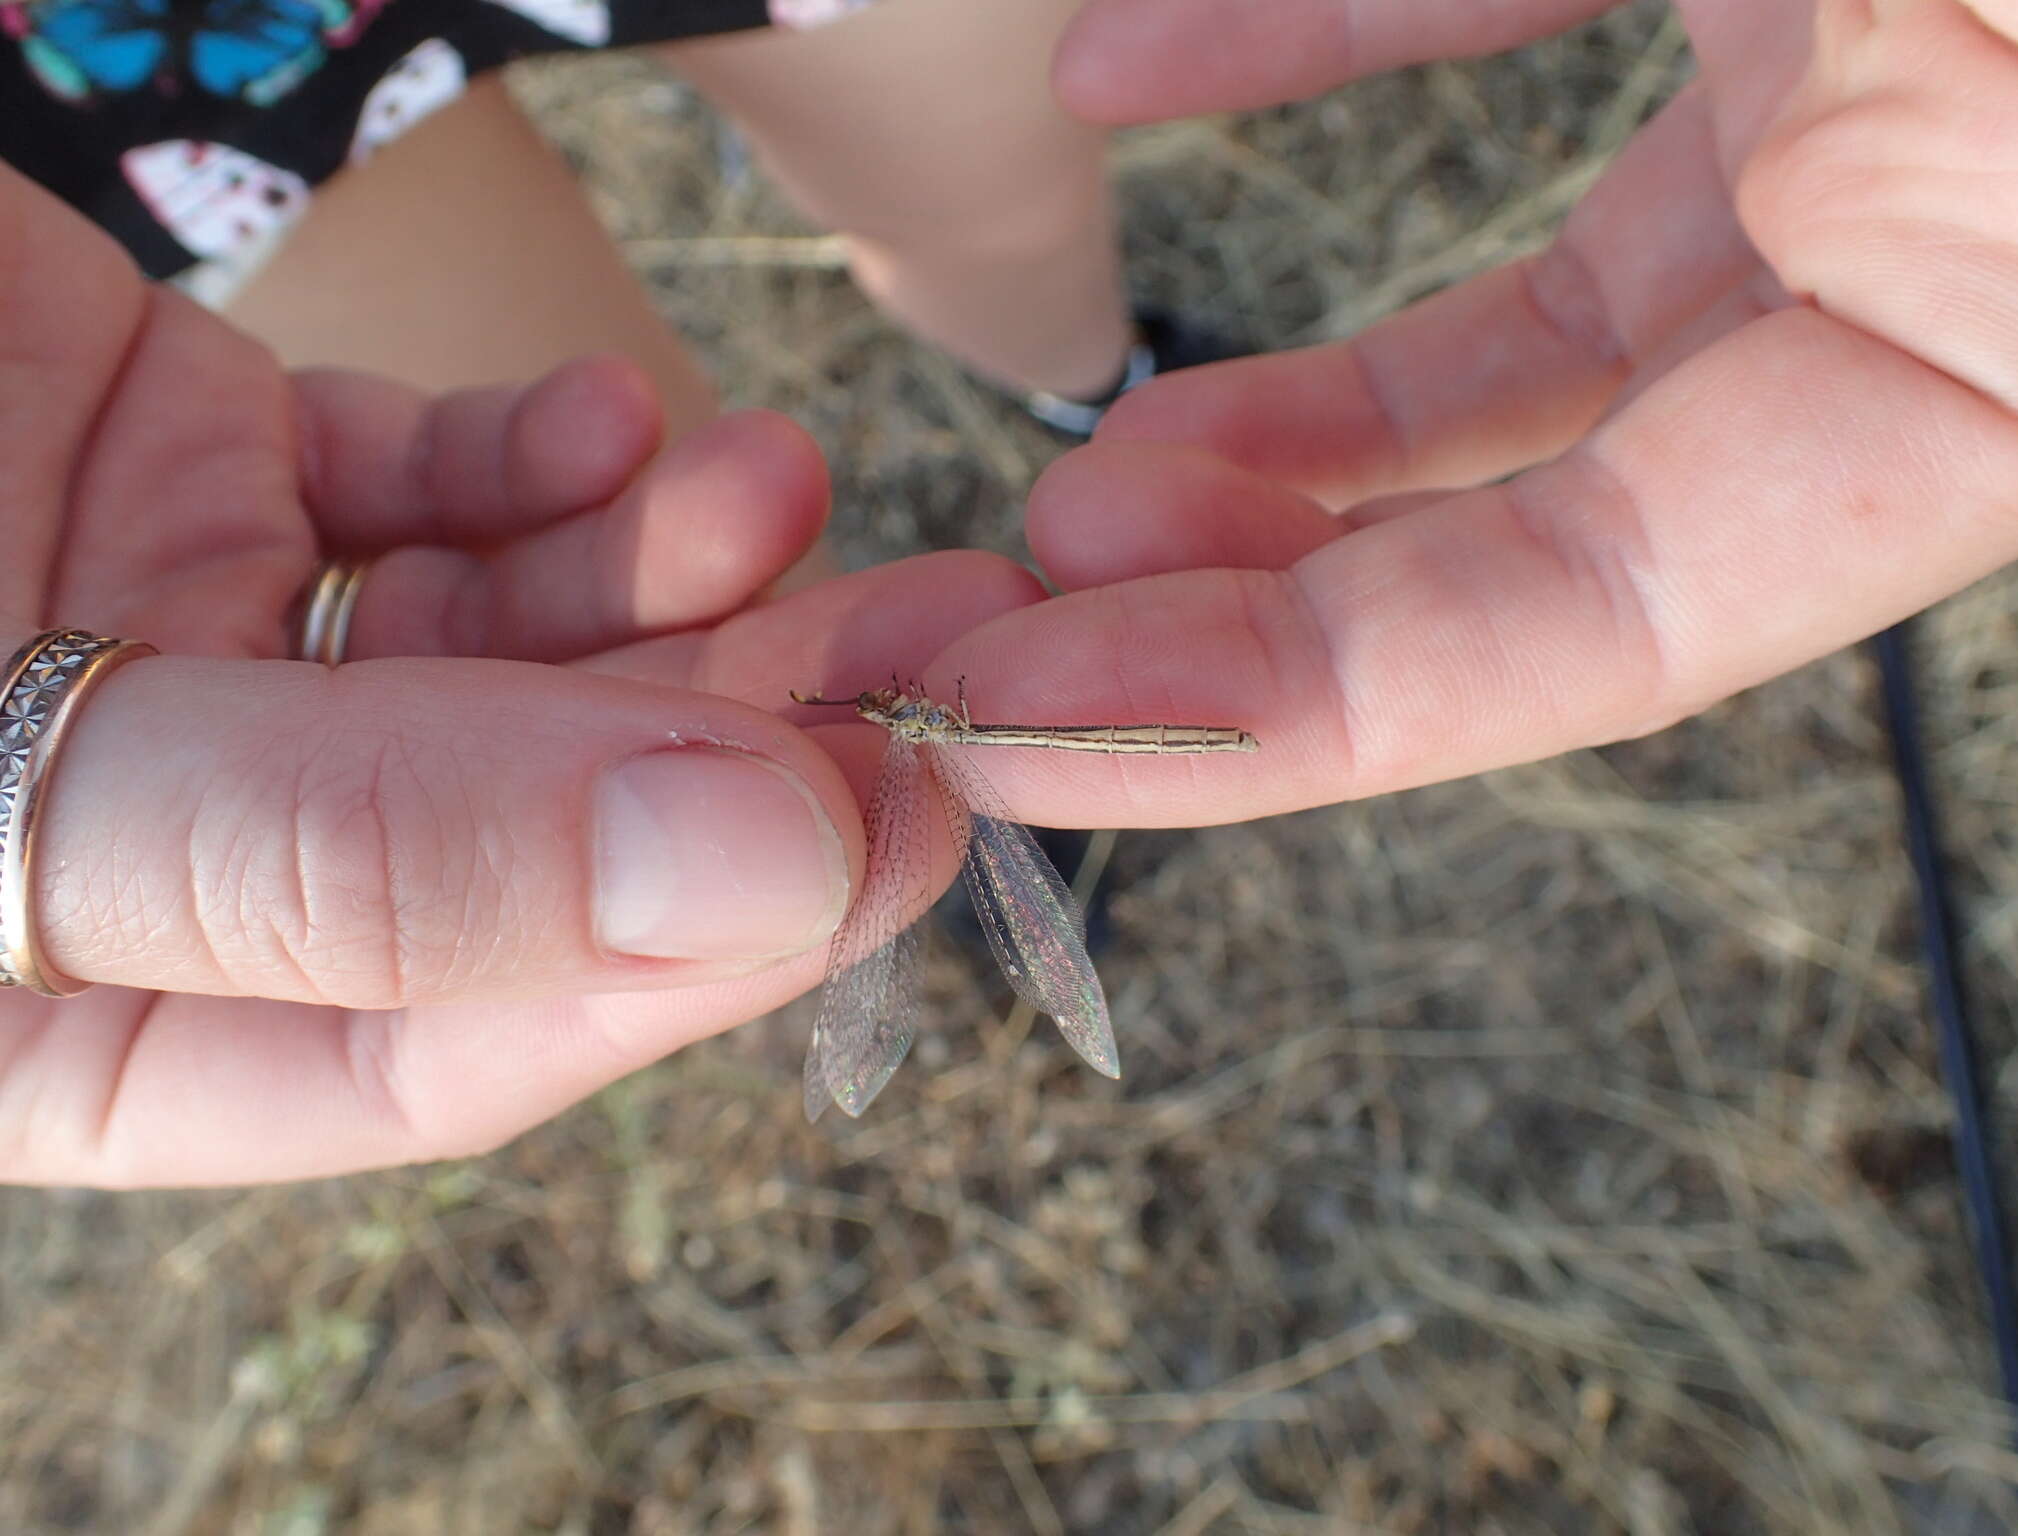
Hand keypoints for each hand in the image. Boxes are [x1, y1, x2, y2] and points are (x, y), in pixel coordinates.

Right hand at [0, 165, 1042, 1186]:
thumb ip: (356, 856)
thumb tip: (755, 884)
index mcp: (69, 1016)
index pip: (441, 1038)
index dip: (687, 947)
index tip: (899, 832)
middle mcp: (145, 849)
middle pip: (515, 837)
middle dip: (737, 747)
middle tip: (942, 645)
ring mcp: (174, 651)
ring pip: (501, 657)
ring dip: (672, 588)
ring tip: (786, 500)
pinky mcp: (186, 465)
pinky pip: (415, 496)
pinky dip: (539, 470)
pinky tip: (628, 434)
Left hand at [922, 0, 2017, 830]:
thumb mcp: (1957, 5)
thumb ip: (1832, 107)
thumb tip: (1532, 438)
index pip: (1605, 620)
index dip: (1308, 709)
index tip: (1044, 724)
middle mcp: (1941, 239)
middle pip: (1529, 512)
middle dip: (1250, 593)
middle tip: (998, 616)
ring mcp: (1863, 77)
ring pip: (1515, 328)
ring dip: (1275, 411)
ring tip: (1065, 479)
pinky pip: (1505, 6)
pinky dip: (1307, 41)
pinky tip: (1116, 72)